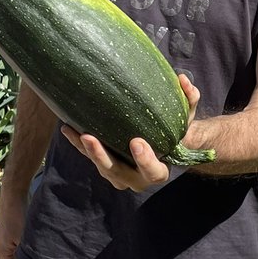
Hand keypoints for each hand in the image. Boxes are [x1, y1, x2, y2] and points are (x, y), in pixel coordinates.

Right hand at [0, 183, 27, 258]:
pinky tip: (39, 253)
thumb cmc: (16, 215)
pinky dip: (28, 253)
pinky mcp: (16, 232)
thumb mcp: (23, 239)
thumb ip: (27, 255)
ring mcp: (9, 240)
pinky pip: (21, 248)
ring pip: (18, 258)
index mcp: (3, 253)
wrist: (14, 194)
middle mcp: (4, 248)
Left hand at [62, 73, 200, 192]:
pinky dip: (79, 144)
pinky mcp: (105, 165)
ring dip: (88, 152)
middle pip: (119, 175)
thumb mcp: (185, 114)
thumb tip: (181, 79)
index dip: (145, 160)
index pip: (154, 172)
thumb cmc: (175, 129)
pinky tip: (68, 128)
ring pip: (101, 168)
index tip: (136, 141)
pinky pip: (91, 158)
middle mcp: (137, 178)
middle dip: (103, 158)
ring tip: (76, 132)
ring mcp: (119, 175)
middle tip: (91, 138)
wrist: (163, 145)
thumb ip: (189, 98)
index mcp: (159, 170)